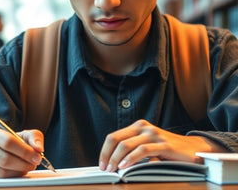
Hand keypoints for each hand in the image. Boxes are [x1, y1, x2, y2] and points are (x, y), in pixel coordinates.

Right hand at [0, 122, 43, 178]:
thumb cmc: (5, 139)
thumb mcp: (19, 133)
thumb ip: (33, 137)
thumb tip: (38, 148)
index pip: (8, 141)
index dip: (24, 151)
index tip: (37, 156)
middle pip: (4, 158)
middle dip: (23, 163)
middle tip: (34, 163)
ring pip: (1, 172)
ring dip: (19, 172)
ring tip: (27, 167)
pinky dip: (11, 178)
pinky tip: (17, 172)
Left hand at [99, 119, 227, 171]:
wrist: (193, 149)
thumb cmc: (168, 150)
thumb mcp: (148, 145)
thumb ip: (133, 149)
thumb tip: (114, 162)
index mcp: (138, 126)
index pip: (114, 136)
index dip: (105, 150)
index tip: (101, 164)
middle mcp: (143, 127)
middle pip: (116, 139)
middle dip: (107, 154)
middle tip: (104, 169)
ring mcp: (153, 134)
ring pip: (127, 144)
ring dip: (116, 159)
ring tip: (112, 170)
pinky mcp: (164, 145)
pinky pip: (142, 150)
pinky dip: (131, 159)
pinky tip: (125, 167)